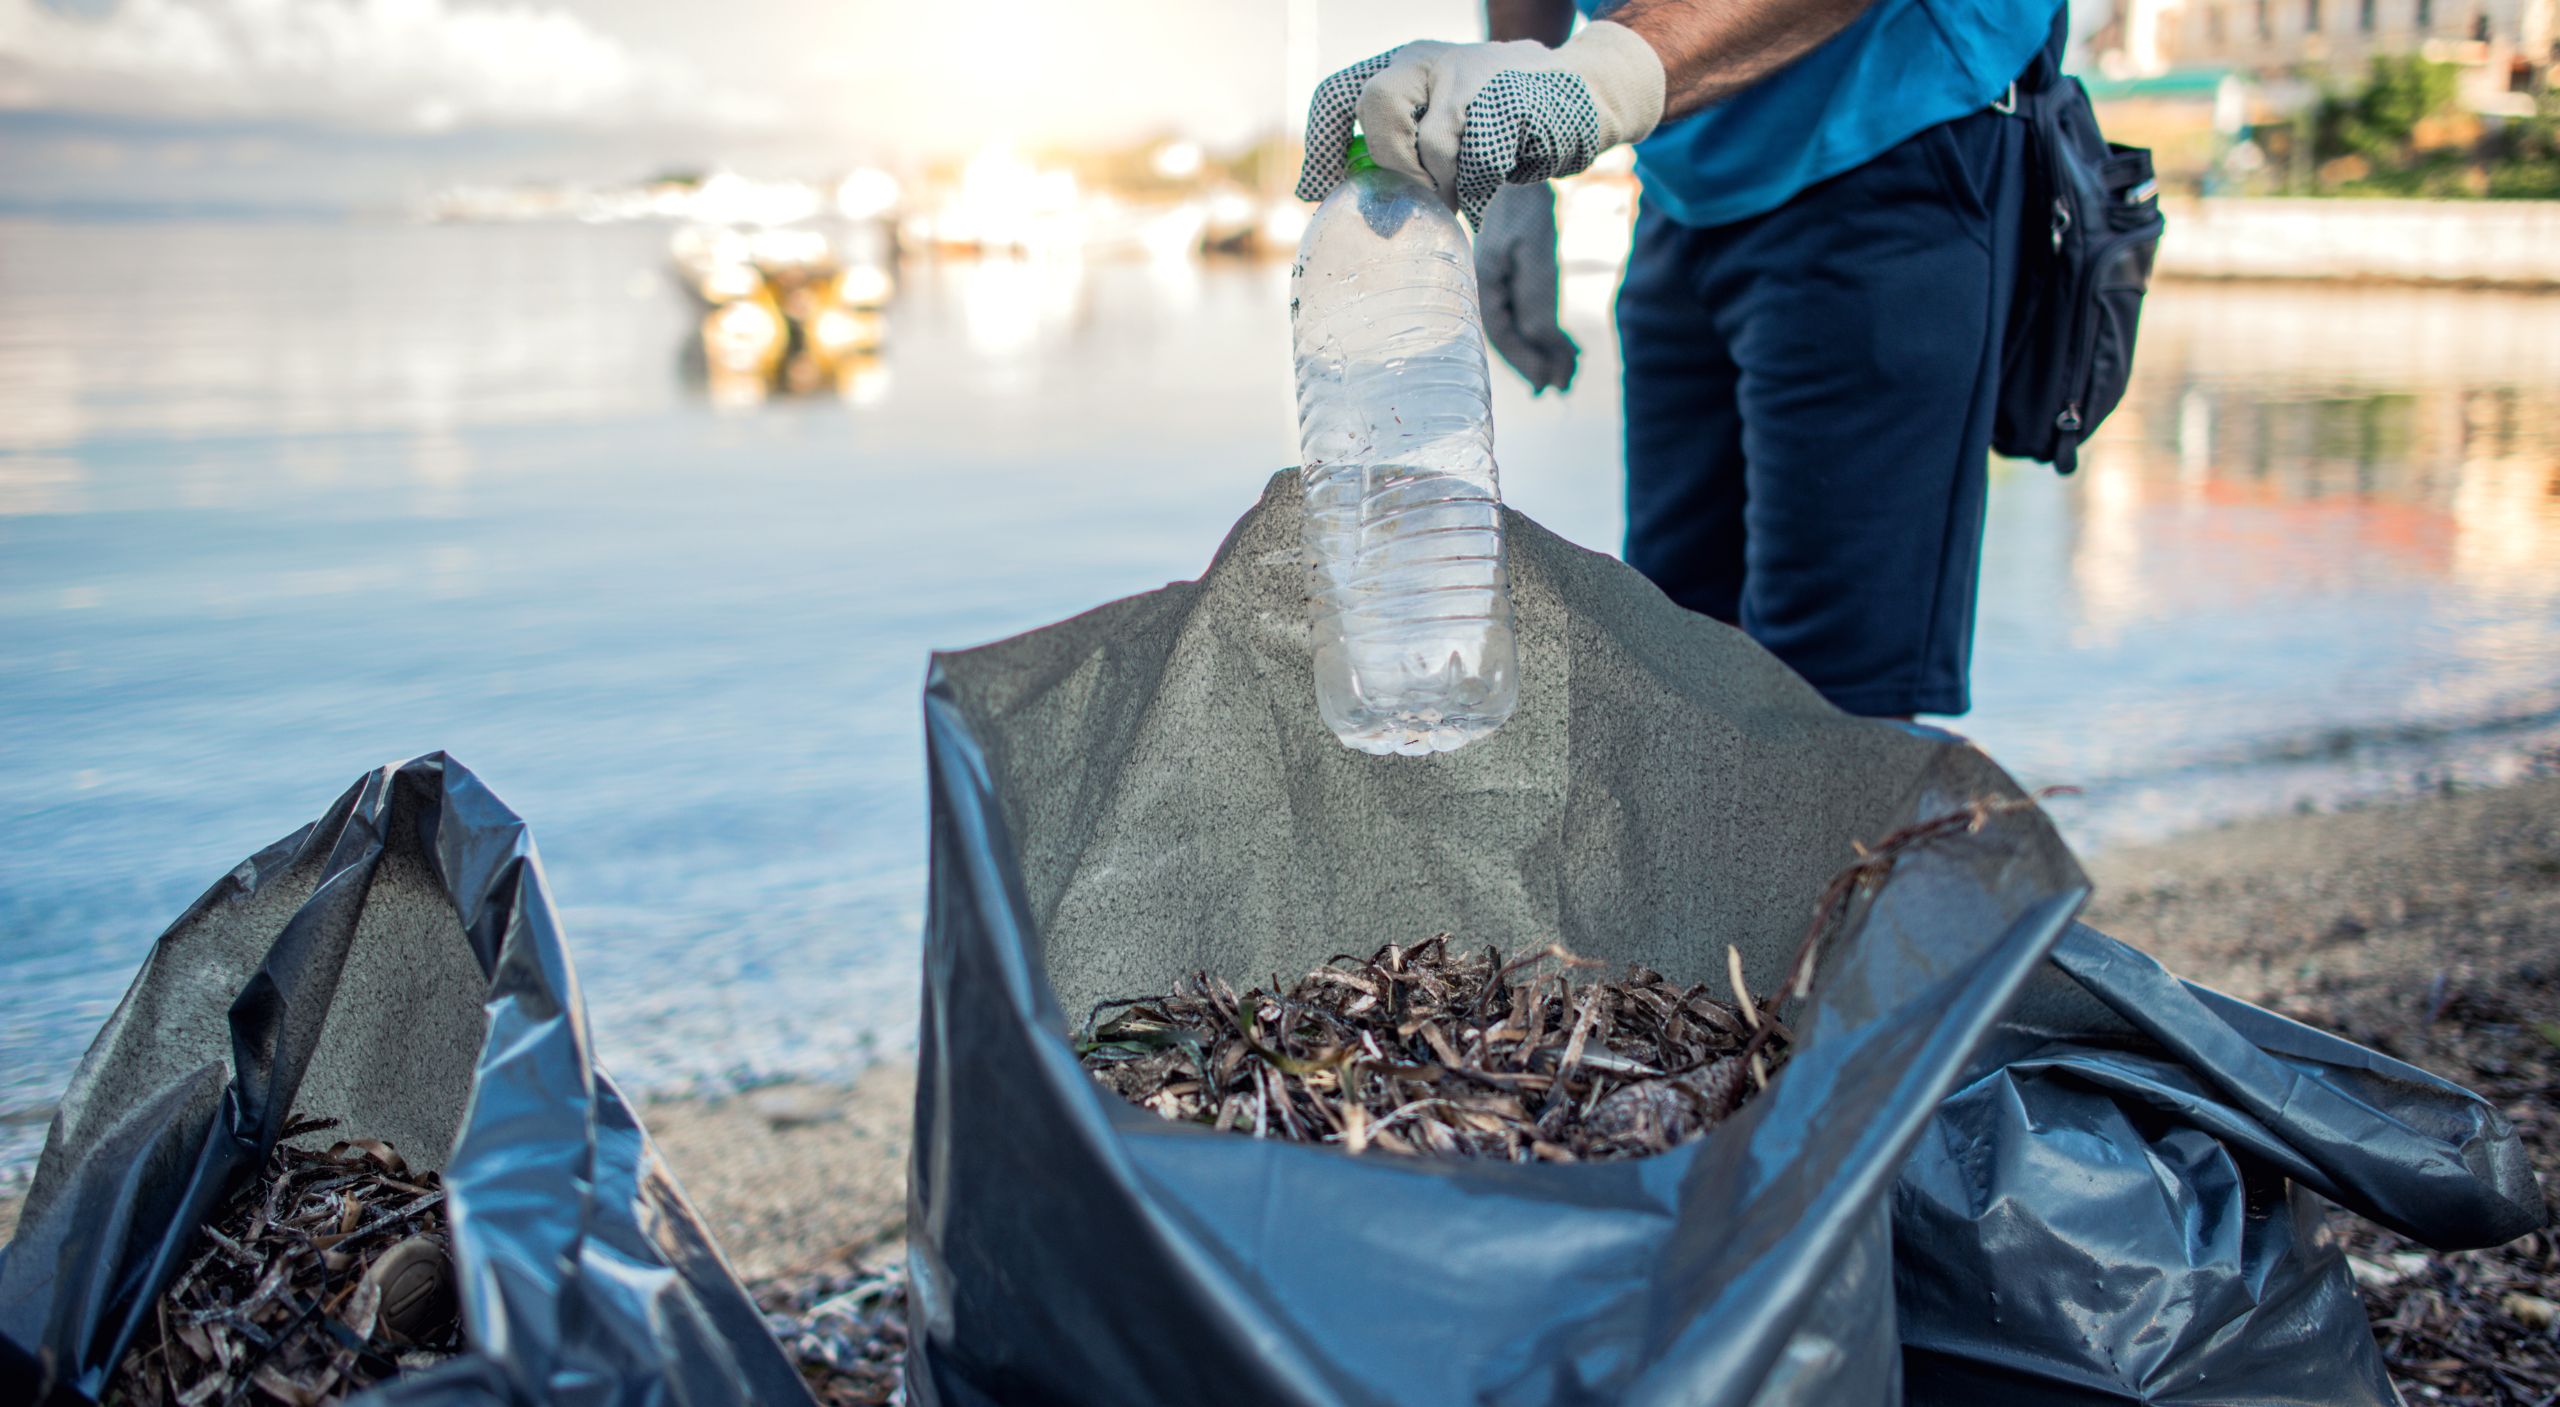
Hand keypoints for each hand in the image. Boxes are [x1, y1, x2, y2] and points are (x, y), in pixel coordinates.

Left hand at [1294, 23, 1663, 226]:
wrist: (1582, 93)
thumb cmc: (1500, 119)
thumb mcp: (1441, 118)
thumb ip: (1399, 142)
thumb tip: (1343, 194)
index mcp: (1405, 63)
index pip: (1339, 94)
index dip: (1321, 145)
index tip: (1315, 193)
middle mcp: (1432, 58)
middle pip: (1376, 105)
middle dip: (1391, 163)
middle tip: (1412, 195)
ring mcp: (1473, 74)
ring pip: (1431, 144)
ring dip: (1443, 185)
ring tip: (1458, 195)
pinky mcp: (1510, 101)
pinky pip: (1476, 165)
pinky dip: (1477, 193)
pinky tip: (1486, 193)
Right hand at [1475, 183, 1576, 393]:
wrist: (1520, 168)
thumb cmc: (1524, 207)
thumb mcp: (1535, 254)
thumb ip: (1536, 301)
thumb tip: (1543, 345)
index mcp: (1484, 285)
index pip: (1502, 336)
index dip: (1526, 363)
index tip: (1547, 385)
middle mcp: (1487, 287)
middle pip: (1512, 336)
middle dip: (1539, 362)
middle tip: (1565, 386)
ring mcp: (1499, 280)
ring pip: (1522, 327)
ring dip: (1546, 351)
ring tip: (1571, 371)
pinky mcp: (1514, 273)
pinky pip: (1527, 311)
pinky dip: (1546, 331)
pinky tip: (1565, 345)